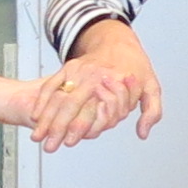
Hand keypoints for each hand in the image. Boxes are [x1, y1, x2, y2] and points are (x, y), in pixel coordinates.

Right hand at [32, 21, 160, 148]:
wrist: (119, 41)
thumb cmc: (136, 66)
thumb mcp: (151, 87)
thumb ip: (151, 111)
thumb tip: (142, 133)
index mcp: (111, 84)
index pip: (91, 110)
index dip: (78, 128)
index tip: (69, 142)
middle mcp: (91, 77)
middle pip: (68, 105)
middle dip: (56, 128)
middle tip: (49, 146)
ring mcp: (76, 71)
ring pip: (56, 97)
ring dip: (45, 118)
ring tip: (37, 136)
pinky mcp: (67, 68)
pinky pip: (51, 85)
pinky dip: (42, 101)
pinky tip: (36, 115)